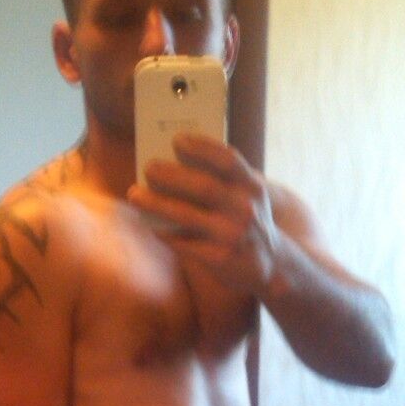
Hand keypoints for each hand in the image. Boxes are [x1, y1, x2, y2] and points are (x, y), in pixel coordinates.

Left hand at [127, 134, 279, 297]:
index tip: (176, 140)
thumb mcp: (245, 196)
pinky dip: (163, 231)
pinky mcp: (218, 258)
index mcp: (251, 187)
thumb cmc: (245, 221)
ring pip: (186, 215)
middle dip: (171, 175)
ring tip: (134, 195)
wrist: (270, 265)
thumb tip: (172, 164)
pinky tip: (150, 224)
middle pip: (203, 186)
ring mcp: (231, 235)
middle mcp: (244, 209)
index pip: (227, 159)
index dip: (201, 147)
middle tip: (148, 168)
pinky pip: (182, 242)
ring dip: (155, 203)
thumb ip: (221, 180)